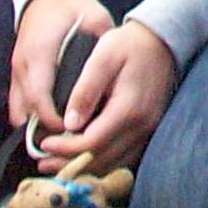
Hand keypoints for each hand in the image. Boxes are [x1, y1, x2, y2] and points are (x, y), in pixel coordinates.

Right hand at [9, 0, 114, 135]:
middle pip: (25, 112)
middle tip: (74, 142)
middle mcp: (22, 66)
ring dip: (38, 128)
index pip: (40, 97)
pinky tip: (55, 125)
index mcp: (39, 53)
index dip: (55, 120)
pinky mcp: (16, 75)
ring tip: (66, 138)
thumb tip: (117, 66)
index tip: (75, 132)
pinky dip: (32, 119)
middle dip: (47, 131)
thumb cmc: (71, 5)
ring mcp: (15, 72)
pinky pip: (18, 106)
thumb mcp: (94, 16)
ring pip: (18, 113)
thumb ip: (104, 42)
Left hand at [54, 21, 177, 174]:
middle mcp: (142, 126)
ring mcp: (148, 130)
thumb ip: (86, 90)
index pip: (91, 143)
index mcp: (128, 109)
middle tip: (43, 162)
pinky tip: (85, 158)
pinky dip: (103, 163)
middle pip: (102, 160)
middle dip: (69, 164)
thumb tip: (69, 124)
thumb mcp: (103, 57)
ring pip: (114, 164)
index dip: (64, 149)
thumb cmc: (130, 44)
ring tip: (58, 164)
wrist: (163, 40)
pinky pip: (125, 158)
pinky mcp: (150, 129)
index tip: (43, 145)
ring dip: (85, 168)